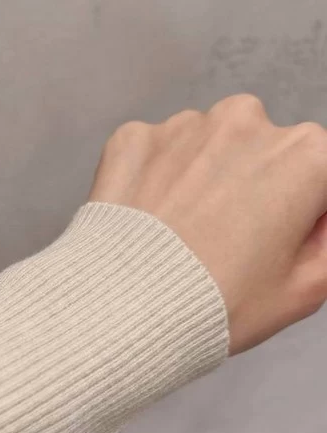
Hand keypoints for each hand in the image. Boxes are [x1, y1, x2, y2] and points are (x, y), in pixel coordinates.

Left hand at [87, 93, 326, 355]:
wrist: (127, 310)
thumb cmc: (220, 304)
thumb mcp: (308, 288)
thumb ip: (326, 242)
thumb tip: (317, 220)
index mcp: (307, 155)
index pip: (320, 175)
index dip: (306, 212)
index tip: (283, 241)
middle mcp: (247, 122)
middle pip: (264, 152)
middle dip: (256, 187)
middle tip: (231, 243)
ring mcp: (184, 126)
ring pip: (206, 148)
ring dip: (203, 179)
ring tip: (186, 236)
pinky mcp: (133, 138)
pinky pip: (154, 154)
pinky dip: (155, 180)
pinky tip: (152, 223)